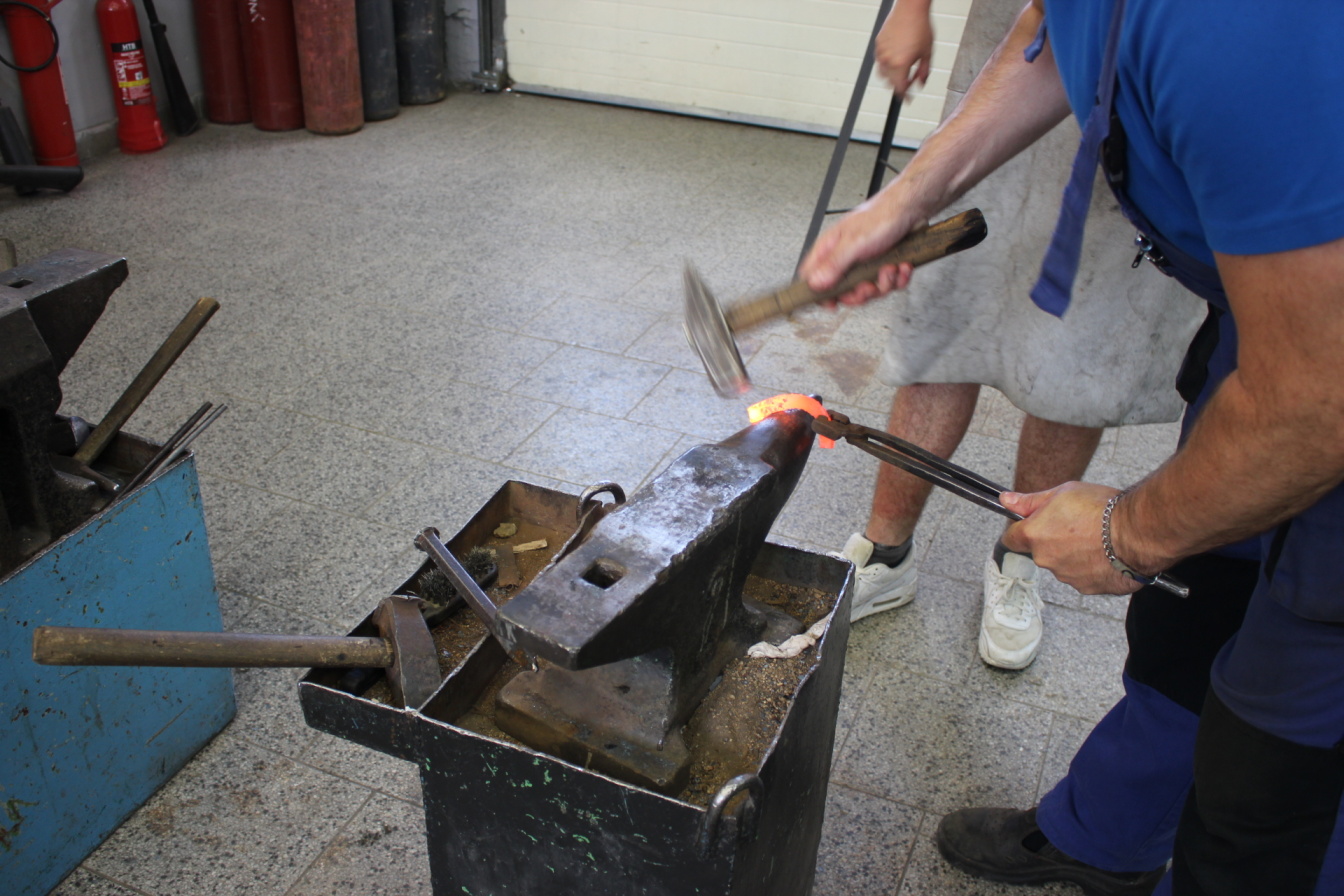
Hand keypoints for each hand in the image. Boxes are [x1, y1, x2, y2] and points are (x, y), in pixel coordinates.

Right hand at [797, 196, 921, 306]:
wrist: (911, 208)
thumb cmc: (881, 217)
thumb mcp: (853, 243)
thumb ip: (833, 265)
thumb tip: (815, 284)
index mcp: (830, 250)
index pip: (812, 279)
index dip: (820, 295)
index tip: (833, 304)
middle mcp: (845, 258)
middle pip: (843, 292)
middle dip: (860, 294)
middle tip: (869, 286)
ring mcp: (864, 264)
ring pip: (868, 290)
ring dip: (883, 284)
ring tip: (890, 268)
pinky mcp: (882, 266)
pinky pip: (887, 285)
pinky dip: (898, 279)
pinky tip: (901, 267)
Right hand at [876, 0, 934, 97]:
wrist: (910, 9)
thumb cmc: (921, 27)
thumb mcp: (927, 53)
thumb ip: (924, 72)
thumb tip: (920, 84)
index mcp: (900, 65)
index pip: (900, 89)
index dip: (904, 96)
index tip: (907, 99)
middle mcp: (888, 61)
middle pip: (889, 83)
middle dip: (899, 84)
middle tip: (910, 79)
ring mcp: (881, 53)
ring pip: (882, 73)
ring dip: (891, 75)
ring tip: (902, 67)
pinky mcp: (878, 45)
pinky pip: (880, 60)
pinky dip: (887, 63)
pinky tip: (898, 55)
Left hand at [1000, 482, 1143, 594]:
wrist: (1138, 533)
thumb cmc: (1102, 510)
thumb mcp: (1063, 493)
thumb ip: (1030, 501)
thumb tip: (1006, 500)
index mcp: (1035, 536)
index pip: (1011, 538)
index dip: (1019, 530)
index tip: (1030, 524)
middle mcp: (1046, 560)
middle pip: (1041, 551)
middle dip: (1053, 540)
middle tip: (1077, 524)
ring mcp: (1067, 577)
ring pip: (1063, 564)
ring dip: (1074, 554)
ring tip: (1098, 538)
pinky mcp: (1089, 589)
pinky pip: (1085, 576)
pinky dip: (1093, 567)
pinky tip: (1107, 553)